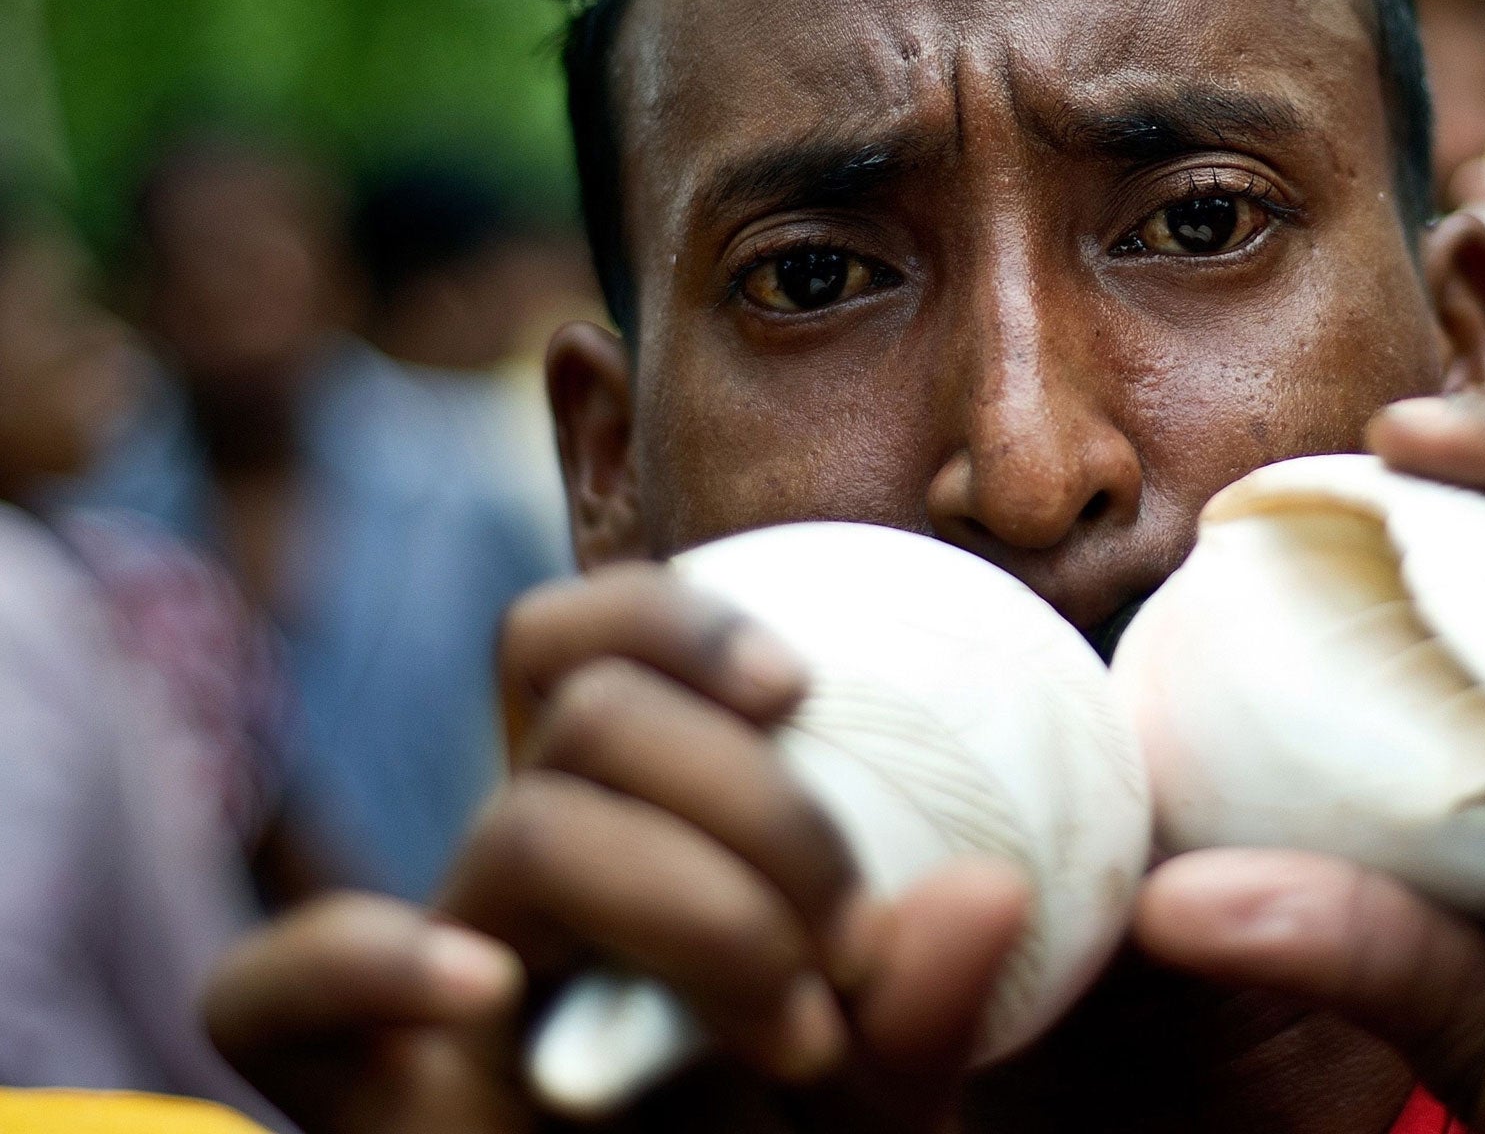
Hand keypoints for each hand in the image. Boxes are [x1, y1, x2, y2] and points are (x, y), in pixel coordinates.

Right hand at [208, 564, 1028, 1131]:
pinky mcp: (350, 1079)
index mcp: (630, 824)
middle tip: (852, 944)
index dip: (681, 621)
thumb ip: (920, 1005)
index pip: (592, 640)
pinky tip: (484, 991)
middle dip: (756, 806)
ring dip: (691, 902)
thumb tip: (993, 891)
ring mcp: (436, 969)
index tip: (804, 688)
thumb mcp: (877, 1091)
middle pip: (593, 715)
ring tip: (797, 1031)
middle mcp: (523, 875)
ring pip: (521, 825)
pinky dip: (370, 960)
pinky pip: (267, 984)